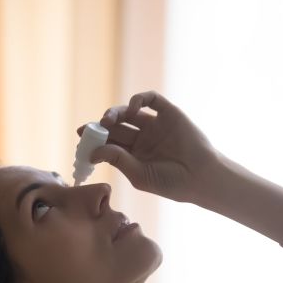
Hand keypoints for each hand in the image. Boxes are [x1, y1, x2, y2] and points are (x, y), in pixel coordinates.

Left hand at [77, 90, 220, 203]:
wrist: (200, 177)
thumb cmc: (171, 183)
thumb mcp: (139, 175)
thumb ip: (117, 160)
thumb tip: (92, 152)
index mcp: (133, 156)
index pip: (109, 143)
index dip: (95, 139)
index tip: (81, 137)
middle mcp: (142, 139)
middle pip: (116, 127)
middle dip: (101, 126)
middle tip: (91, 128)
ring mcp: (155, 125)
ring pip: (129, 112)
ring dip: (115, 112)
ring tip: (108, 120)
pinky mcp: (169, 113)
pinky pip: (151, 100)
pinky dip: (139, 99)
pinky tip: (132, 108)